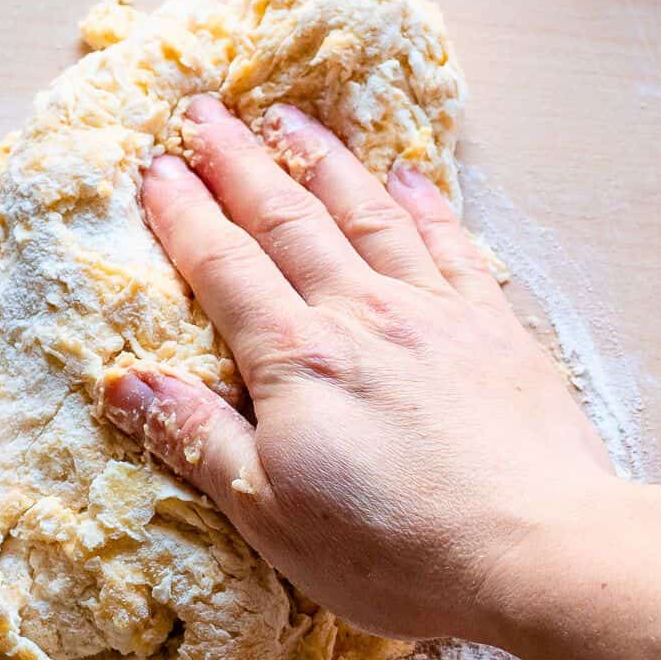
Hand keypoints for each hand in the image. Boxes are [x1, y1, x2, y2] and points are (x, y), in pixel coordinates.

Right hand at [103, 97, 613, 642]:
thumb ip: (197, 436)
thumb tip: (122, 383)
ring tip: (289, 116)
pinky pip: (450, 244)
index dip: (184, 214)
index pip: (225, 266)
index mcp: (297, 359)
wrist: (538, 550)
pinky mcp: (493, 326)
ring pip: (365, 213)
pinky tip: (407, 176)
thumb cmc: (395, 549)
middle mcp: (361, 314)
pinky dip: (424, 204)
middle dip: (238, 161)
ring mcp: (433, 311)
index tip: (157, 167)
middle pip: (287, 219)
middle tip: (203, 110)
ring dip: (322, 160)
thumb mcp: (270, 512)